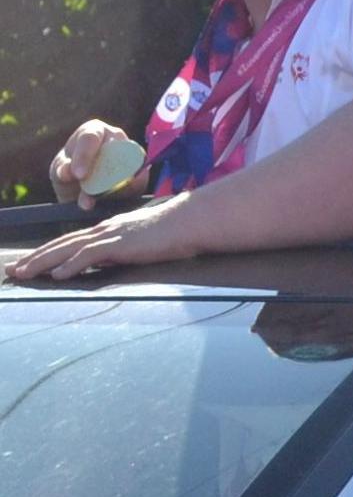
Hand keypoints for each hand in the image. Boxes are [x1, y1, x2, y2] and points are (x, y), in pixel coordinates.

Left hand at [5, 194, 198, 280]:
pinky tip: (57, 275)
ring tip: (24, 273)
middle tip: (14, 269)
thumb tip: (111, 263)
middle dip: (35, 257)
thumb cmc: (174, 232)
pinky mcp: (121, 244)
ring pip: (68, 248)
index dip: (48, 253)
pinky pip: (89, 255)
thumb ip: (125, 251)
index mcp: (109, 231)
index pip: (71, 242)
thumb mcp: (143, 244)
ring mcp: (111, 235)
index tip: (31, 263)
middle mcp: (104, 230)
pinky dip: (71, 265)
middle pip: (61, 244)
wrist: (190, 221)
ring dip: (43, 262)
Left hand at [49, 120, 146, 208]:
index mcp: (94, 131)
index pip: (91, 138)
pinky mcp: (141, 172)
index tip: (78, 175)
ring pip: (128, 168)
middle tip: (87, 199)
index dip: (84, 156)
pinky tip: (114, 201)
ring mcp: (131, 154)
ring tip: (99, 202)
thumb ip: (62, 169)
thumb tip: (67, 172)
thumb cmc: (69, 172)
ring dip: (114, 189)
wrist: (83, 188)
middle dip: (101, 177)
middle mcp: (116, 138)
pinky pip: (139, 182)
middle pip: (115, 152)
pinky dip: (126, 193)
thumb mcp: (61, 170)